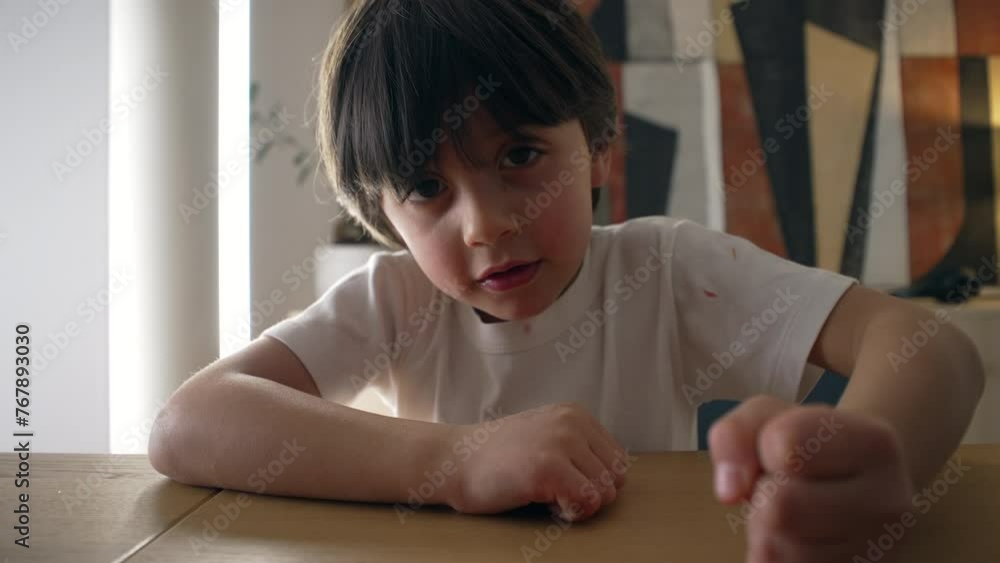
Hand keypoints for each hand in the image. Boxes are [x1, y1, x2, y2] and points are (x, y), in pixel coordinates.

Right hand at [446, 402, 632, 520]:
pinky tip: (546, 503)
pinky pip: (586, 502)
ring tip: (550, 497)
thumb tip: (616, 481)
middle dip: (592, 494)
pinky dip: (571, 512)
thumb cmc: (497, 457)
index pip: (618, 460)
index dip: (597, 481)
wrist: (455, 461)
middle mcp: (572, 424)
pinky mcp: (548, 468)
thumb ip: (579, 447)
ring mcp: (560, 444)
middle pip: (616, 478)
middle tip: (558, 493)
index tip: (567, 483)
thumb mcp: (545, 435)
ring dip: (580, 505)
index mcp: (575, 414)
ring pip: (605, 492)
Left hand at [708, 396, 913, 562]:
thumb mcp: (771, 418)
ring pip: (775, 550)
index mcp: (875, 444)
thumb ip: (736, 434)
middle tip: (782, 489)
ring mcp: (876, 555)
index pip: (785, 444)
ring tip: (793, 516)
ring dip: (764, 532)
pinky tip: (796, 542)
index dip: (764, 446)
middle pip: (779, 505)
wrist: (858, 491)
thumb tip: (728, 491)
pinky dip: (772, 558)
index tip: (782, 450)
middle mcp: (888, 504)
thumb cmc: (808, 447)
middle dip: (761, 496)